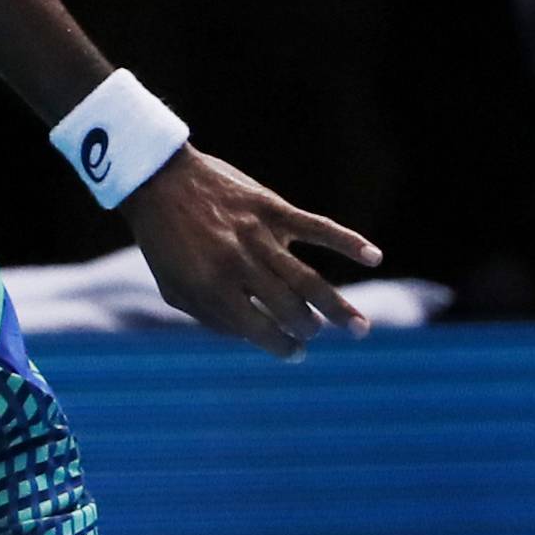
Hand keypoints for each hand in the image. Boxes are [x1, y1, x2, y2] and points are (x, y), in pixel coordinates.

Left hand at [120, 147, 381, 358]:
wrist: (160, 181)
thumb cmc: (165, 243)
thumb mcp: (175, 290)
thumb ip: (212, 318)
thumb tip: (255, 338)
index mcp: (213, 289)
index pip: (260, 330)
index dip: (282, 347)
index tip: (295, 353)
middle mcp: (239, 264)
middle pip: (290, 307)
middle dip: (308, 327)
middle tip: (315, 332)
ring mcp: (259, 235)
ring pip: (308, 279)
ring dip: (338, 306)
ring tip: (361, 328)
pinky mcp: (273, 208)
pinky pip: (317, 227)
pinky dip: (348, 242)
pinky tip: (375, 257)